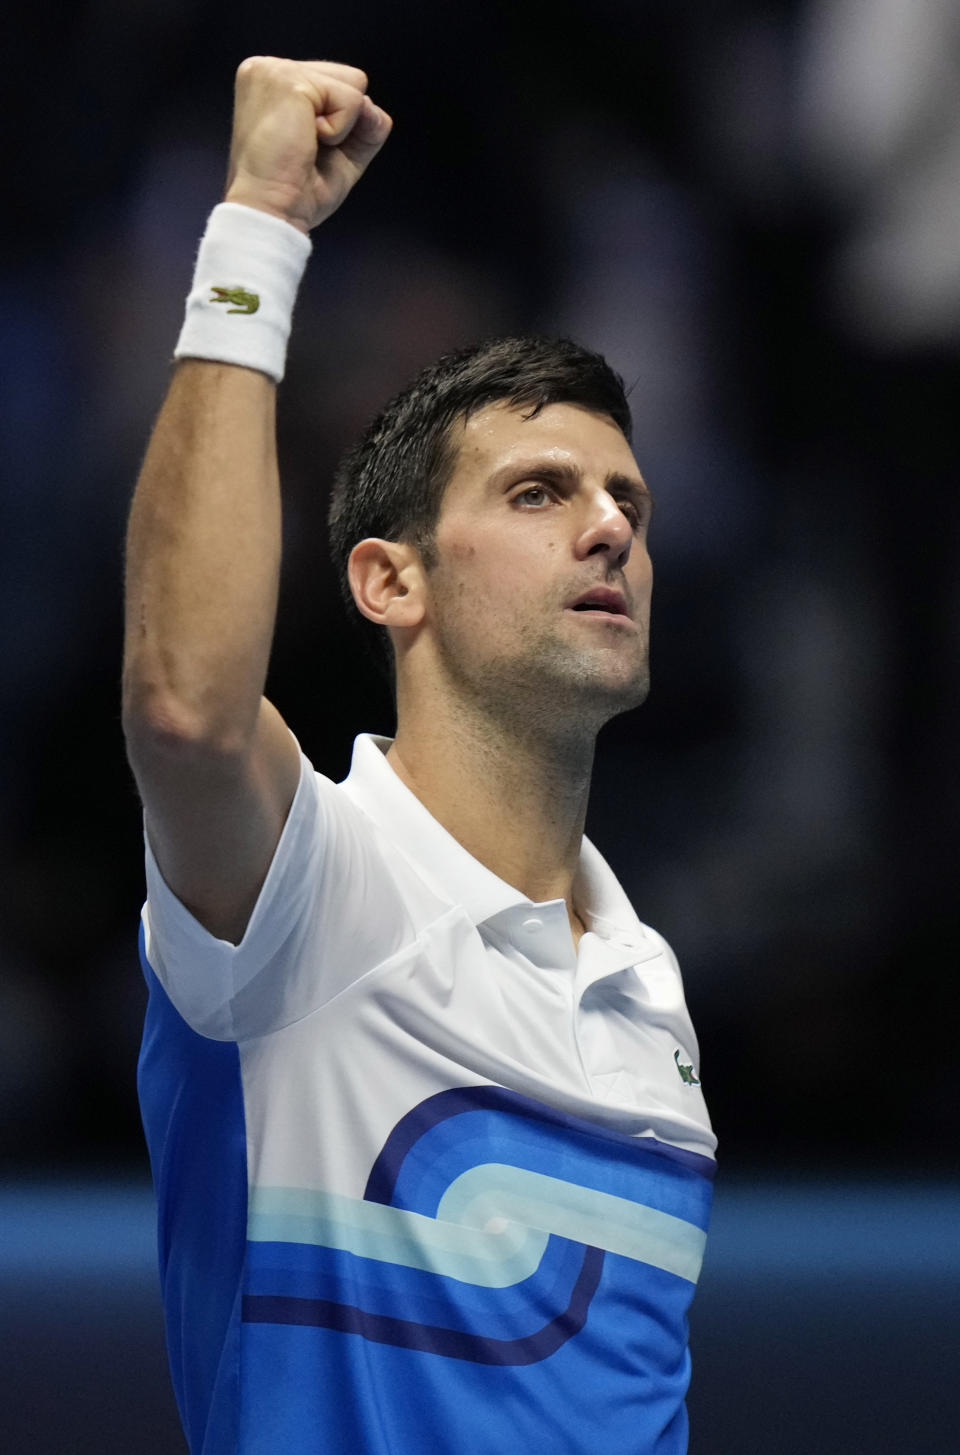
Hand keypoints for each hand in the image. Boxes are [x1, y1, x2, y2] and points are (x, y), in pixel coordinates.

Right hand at [224, 56, 392, 233]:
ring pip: (354, 86)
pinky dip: (340, 131)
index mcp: (273, 83)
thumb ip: (365, 125)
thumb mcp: (341, 153)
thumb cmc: (295, 191)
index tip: (305, 149)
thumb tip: (375, 109)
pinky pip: (351, 100)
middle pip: (351, 78)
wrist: (272, 212)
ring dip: (342, 127)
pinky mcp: (289, 81)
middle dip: (344, 121)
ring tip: (304, 145)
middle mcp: (269, 68)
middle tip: (307, 149)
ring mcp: (276, 71)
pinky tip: (306, 142)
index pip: (336, 84)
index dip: (339, 123)